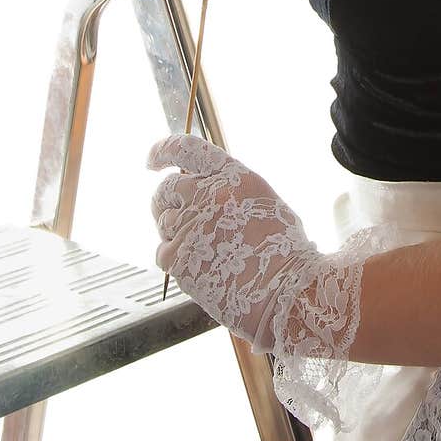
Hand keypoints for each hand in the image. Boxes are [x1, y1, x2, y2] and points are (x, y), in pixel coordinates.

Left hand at [147, 133, 319, 354]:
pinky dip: (174, 259)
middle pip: (167, 188)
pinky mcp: (179, 257)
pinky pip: (162, 251)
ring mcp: (192, 225)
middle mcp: (209, 194)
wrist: (287, 291)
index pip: (188, 149)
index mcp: (235, 177)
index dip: (164, 151)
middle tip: (178, 216)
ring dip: (174, 231)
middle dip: (167, 200)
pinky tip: (200, 268)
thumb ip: (231, 192)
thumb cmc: (284, 252)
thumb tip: (204, 191)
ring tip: (203, 250)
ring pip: (163, 220)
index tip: (153, 160)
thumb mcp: (264, 204)